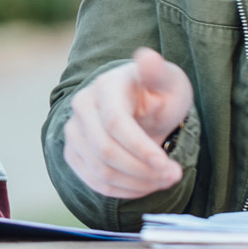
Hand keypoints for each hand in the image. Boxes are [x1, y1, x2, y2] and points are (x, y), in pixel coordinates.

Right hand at [62, 47, 193, 199]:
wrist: (139, 105)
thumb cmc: (157, 92)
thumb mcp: (167, 80)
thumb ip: (158, 72)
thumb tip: (147, 58)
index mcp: (105, 86)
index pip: (116, 123)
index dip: (140, 148)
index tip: (168, 166)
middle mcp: (82, 107)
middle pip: (105, 151)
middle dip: (143, 170)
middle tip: (174, 176)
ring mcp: (74, 131)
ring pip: (100, 171)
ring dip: (137, 183)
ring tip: (164, 181)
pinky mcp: (73, 152)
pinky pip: (95, 182)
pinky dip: (124, 190)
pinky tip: (146, 185)